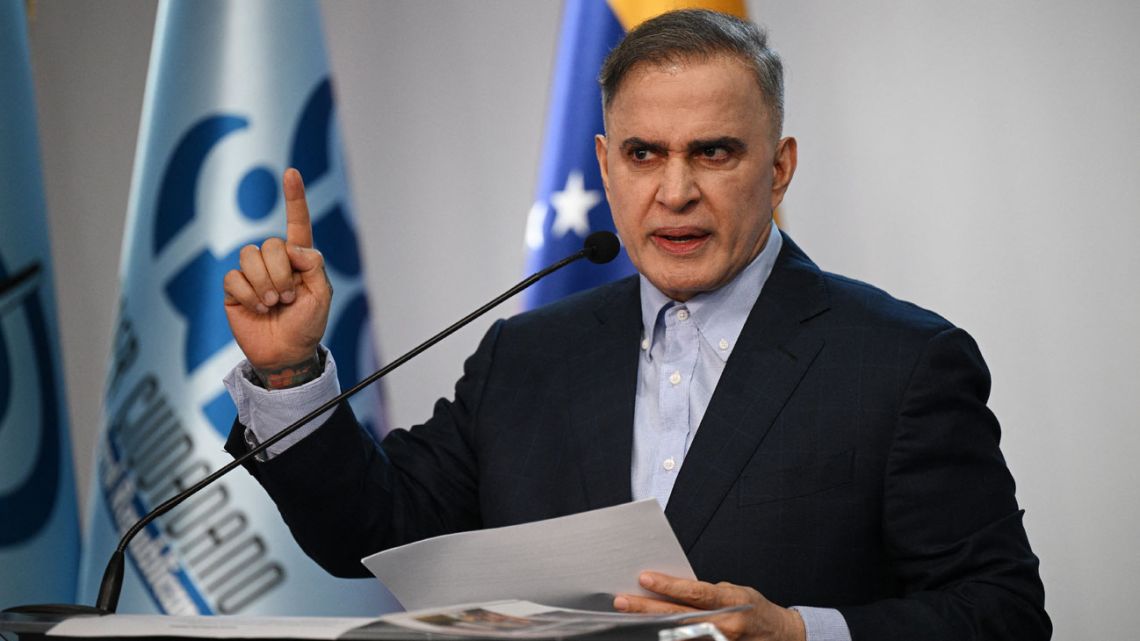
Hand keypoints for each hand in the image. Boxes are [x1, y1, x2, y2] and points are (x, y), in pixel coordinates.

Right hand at [223, 168, 330, 385]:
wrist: (287, 353)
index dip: (294, 198)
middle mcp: (274, 261)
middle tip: (287, 298)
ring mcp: (252, 273)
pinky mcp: (234, 289)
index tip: (291, 173)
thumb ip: (313, 265)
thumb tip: (292, 247)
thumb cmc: (308, 325)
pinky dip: (249, 295)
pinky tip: (258, 308)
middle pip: (269, 244)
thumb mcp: (322, 295)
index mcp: (299, 258)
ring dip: (264, 283)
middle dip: (281, 273)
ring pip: (249, 257)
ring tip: (274, 304)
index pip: (296, 223)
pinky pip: (234, 278)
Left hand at [614, 572, 805, 640]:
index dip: (668, 586)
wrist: (781, 637)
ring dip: (651, 627)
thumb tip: (674, 589)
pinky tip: (650, 635)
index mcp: (730, 602)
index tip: (644, 578)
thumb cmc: (756, 611)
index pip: (694, 593)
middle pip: (678, 617)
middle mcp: (725, 626)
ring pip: (678, 637)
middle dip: (647, 609)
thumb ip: (706, 593)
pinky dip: (668, 640)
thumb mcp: (735, 592)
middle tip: (622, 601)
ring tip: (628, 617)